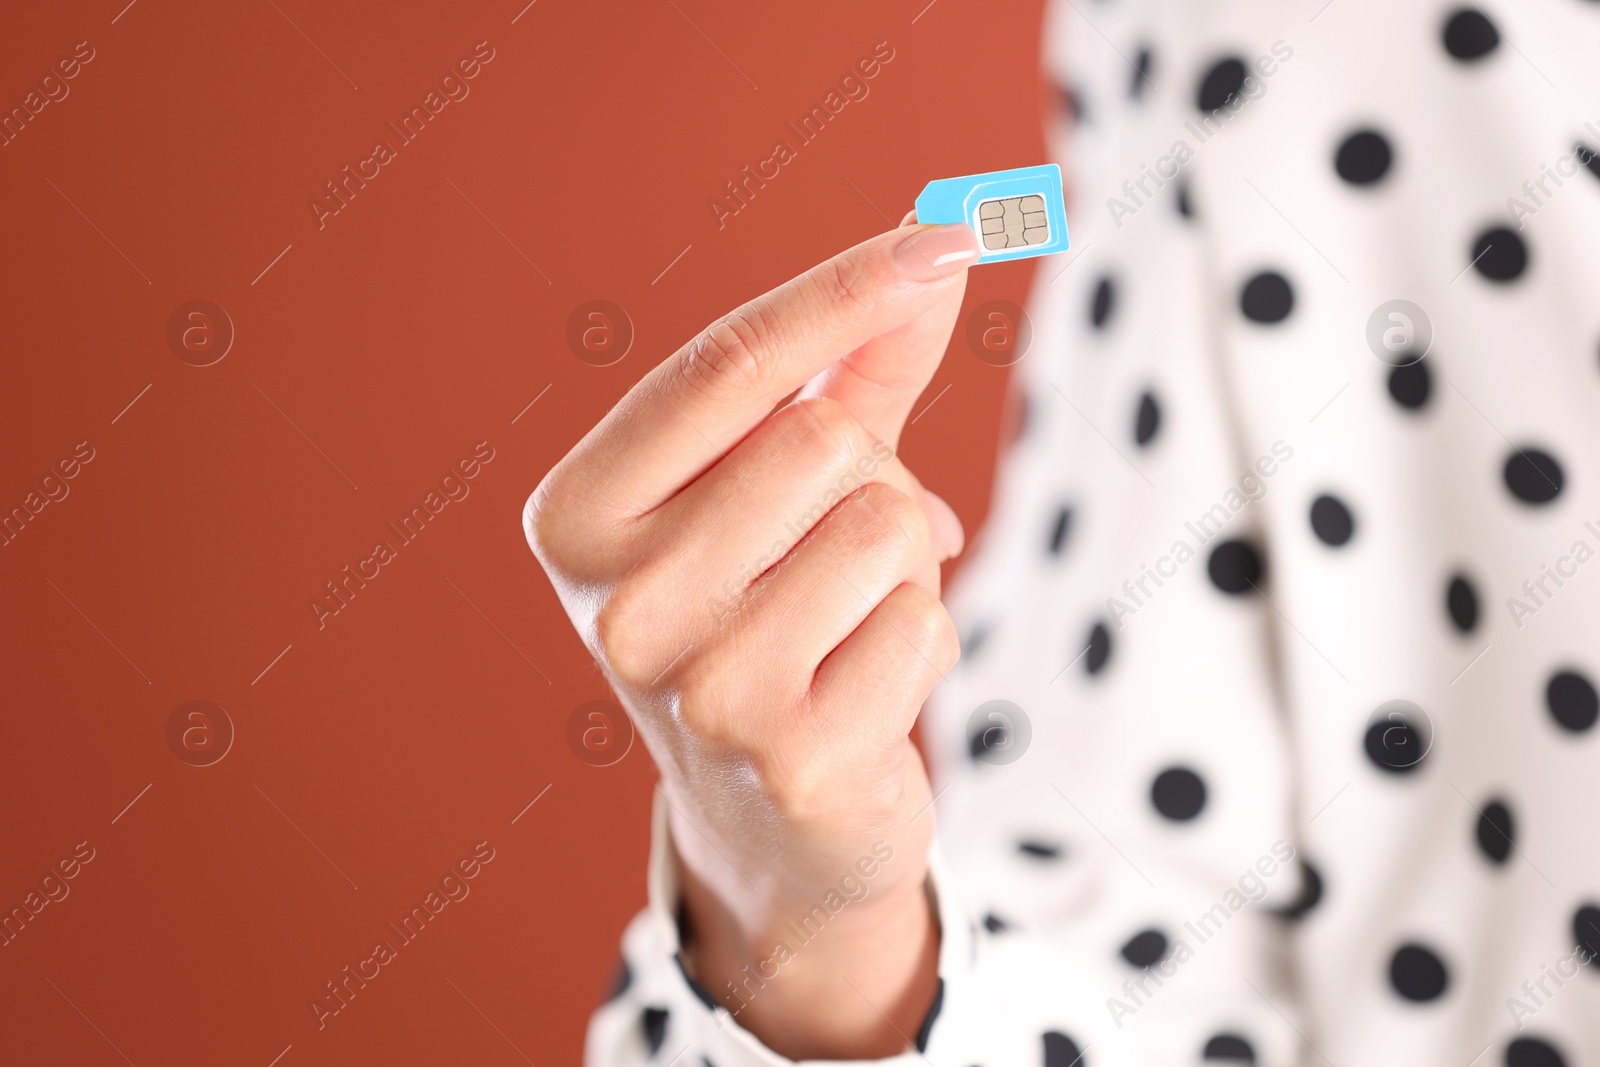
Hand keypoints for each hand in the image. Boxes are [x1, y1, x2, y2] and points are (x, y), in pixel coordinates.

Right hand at [525, 219, 979, 1057]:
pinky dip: (923, 639)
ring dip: (903, 564)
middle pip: (821, 444)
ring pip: (884, 526)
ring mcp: (690, 692)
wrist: (769, 812)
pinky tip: (865, 690)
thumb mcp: (785, 484)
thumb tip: (941, 240)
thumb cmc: (770, 610)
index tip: (949, 229)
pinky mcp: (784, 758)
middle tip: (834, 551)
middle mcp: (612, 605)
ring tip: (847, 623)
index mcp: (578, 517)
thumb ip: (854, 367)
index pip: (721, 367)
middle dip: (870, 481)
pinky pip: (924, 621)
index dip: (842, 289)